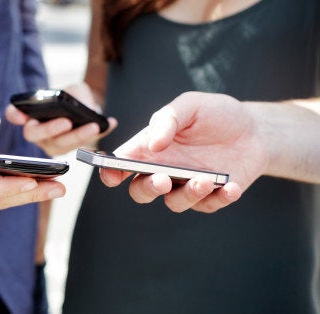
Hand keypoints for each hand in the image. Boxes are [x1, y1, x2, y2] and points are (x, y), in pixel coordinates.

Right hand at [5, 83, 116, 155]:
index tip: (20, 116)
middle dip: (51, 129)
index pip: (14, 114)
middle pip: (36, 134)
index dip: (15, 115)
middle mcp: (36, 132)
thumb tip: (84, 105)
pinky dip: (99, 134)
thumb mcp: (73, 89)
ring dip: (78, 136)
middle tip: (67, 121)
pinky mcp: (69, 150)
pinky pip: (82, 145)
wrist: (86, 106)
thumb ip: (74, 94)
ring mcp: (51, 144)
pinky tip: (110, 123)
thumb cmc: (72, 97)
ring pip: (60, 145)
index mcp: (29, 114)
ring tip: (94, 126)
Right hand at [99, 92, 268, 212]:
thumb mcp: (191, 104)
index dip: (110, 172)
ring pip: (174, 203)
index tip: (112, 175)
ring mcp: (186, 186)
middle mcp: (163, 170)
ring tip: (206, 180)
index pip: (121, 164)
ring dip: (187, 195)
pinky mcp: (211, 197)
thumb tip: (153, 145)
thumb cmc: (216, 114)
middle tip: (163, 179)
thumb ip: (168, 119)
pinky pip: (207, 206)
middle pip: (141, 191)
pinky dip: (219, 198)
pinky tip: (230, 186)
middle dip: (147, 189)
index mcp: (149, 149)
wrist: (255, 129)